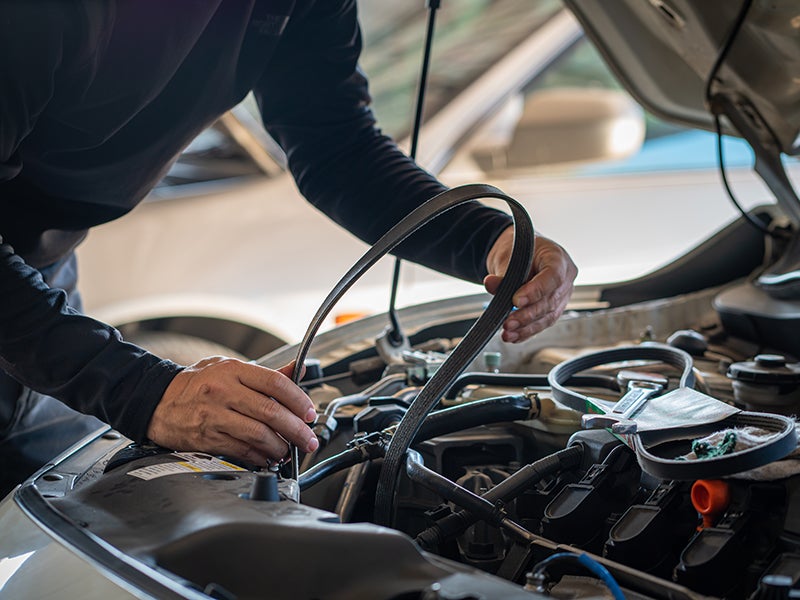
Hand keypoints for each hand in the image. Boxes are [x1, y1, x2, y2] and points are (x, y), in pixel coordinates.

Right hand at [146, 357, 317, 465]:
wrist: (156, 401)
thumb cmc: (196, 384)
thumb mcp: (228, 367)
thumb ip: (264, 373)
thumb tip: (297, 371)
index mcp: (233, 371)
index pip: (275, 383)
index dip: (298, 399)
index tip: (309, 412)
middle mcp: (224, 392)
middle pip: (271, 412)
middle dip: (297, 429)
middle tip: (308, 438)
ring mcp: (214, 416)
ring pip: (258, 434)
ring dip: (280, 446)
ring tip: (289, 450)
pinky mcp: (207, 439)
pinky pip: (242, 450)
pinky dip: (261, 456)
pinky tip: (269, 456)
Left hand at [484, 226, 576, 342]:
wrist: (522, 255)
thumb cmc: (520, 251)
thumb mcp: (509, 256)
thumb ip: (503, 273)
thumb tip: (490, 284)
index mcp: (558, 258)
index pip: (552, 277)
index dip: (535, 291)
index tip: (516, 301)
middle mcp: (565, 279)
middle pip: (550, 301)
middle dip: (527, 315)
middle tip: (508, 323)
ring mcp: (562, 296)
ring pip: (548, 316)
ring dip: (526, 327)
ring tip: (508, 333)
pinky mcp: (554, 309)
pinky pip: (543, 323)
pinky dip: (527, 331)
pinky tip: (514, 337)